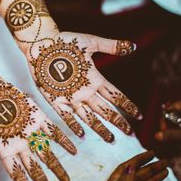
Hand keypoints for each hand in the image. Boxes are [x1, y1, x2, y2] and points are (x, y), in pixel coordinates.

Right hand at [0, 80, 76, 180]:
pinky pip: (53, 131)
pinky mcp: (38, 117)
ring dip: (57, 167)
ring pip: (46, 153)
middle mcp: (20, 144)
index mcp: (5, 150)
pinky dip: (63, 141)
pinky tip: (74, 150)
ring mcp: (30, 131)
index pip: (17, 175)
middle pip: (35, 169)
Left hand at [25, 32, 141, 141]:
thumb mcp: (91, 42)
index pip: (114, 95)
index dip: (127, 105)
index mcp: (94, 78)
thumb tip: (132, 46)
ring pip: (89, 116)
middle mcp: (84, 90)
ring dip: (100, 128)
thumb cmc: (65, 41)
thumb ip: (110, 46)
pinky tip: (82, 135)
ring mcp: (70, 96)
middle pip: (104, 109)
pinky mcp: (55, 99)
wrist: (41, 43)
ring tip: (110, 139)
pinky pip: (66, 115)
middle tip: (129, 134)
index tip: (138, 116)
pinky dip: (74, 125)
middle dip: (117, 121)